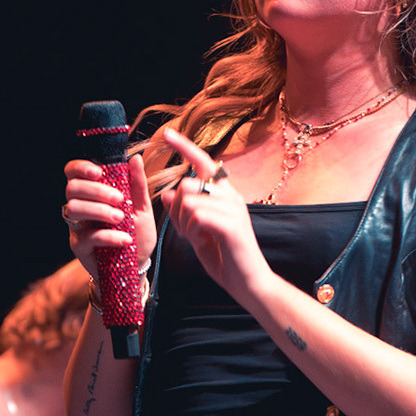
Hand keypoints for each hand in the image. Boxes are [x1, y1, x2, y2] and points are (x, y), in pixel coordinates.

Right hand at [63, 152, 155, 273]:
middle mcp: (80, 206)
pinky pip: (88, 235)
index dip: (80, 168)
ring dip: (99, 211)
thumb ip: (137, 184)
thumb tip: (135, 158)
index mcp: (92, 193)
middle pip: (72, 188)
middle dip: (96, 190)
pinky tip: (125, 240)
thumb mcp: (142, 207)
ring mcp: (77, 226)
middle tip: (120, 200)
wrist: (139, 263)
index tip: (99, 172)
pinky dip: (109, 236)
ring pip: (73, 209)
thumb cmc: (138, 233)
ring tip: (122, 219)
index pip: (72, 172)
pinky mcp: (79, 246)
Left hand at [155, 128, 269, 298]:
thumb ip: (184, 212)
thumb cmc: (225, 257)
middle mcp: (230, 196)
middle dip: (175, 209)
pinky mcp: (231, 225)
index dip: (184, 146)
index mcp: (224, 194)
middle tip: (183, 230)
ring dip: (183, 223)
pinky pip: (197, 216)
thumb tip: (166, 193)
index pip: (203, 161)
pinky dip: (191, 230)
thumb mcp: (198, 232)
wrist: (248, 282)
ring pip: (188, 200)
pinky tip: (200, 241)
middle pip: (186, 184)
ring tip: (195, 238)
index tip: (167, 133)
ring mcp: (233, 209)